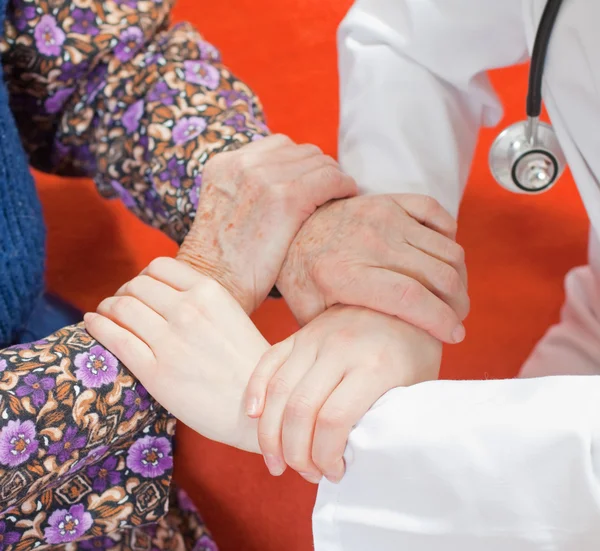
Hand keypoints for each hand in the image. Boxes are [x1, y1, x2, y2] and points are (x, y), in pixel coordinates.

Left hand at [84, 257, 267, 453]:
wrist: (258, 409)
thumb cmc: (247, 365)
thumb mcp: (231, 316)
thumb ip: (200, 301)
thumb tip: (162, 292)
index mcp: (211, 293)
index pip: (160, 266)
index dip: (144, 276)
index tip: (141, 290)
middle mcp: (189, 311)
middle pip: (136, 284)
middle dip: (124, 292)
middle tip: (122, 306)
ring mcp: (172, 342)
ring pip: (121, 307)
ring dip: (108, 307)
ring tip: (106, 315)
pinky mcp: (156, 373)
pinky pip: (115, 339)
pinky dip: (98, 326)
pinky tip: (93, 323)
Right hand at [177, 134, 356, 314]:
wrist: (213, 285)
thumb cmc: (223, 262)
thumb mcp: (225, 211)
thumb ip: (248, 190)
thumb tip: (284, 186)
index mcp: (225, 163)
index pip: (279, 146)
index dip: (302, 163)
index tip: (313, 181)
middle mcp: (243, 163)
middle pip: (301, 150)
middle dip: (320, 168)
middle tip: (332, 189)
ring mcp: (263, 178)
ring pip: (319, 162)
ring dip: (334, 176)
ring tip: (341, 195)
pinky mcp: (285, 198)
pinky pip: (329, 179)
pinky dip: (343, 185)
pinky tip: (347, 197)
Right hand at [244, 305, 441, 482]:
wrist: (407, 300)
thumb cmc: (415, 351)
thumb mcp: (415, 387)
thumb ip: (386, 418)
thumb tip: (356, 458)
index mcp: (375, 366)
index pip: (334, 421)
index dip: (326, 456)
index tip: (335, 472)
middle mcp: (340, 348)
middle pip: (300, 410)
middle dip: (297, 453)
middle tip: (307, 472)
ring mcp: (316, 337)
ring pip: (278, 391)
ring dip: (270, 434)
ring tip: (277, 462)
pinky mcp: (301, 332)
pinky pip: (268, 362)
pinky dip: (255, 391)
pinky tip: (255, 417)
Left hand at [275, 194, 468, 342]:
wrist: (291, 227)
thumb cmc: (302, 276)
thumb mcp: (309, 311)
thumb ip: (342, 332)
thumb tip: (378, 353)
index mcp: (346, 274)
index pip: (410, 297)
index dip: (441, 319)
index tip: (454, 335)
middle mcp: (369, 242)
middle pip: (438, 274)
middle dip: (458, 303)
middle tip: (455, 319)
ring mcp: (382, 216)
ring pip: (445, 248)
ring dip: (458, 276)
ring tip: (451, 296)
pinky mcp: (389, 201)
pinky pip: (436, 212)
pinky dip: (449, 236)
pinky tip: (440, 259)